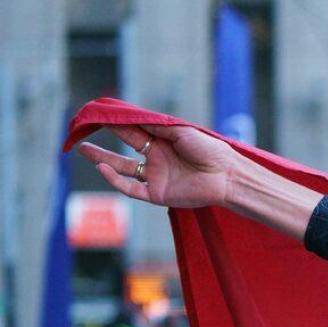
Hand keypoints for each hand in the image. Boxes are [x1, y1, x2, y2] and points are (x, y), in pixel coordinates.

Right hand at [76, 123, 239, 208]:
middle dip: (102, 141)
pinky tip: (103, 169)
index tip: (96, 114)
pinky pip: (130, 188)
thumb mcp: (181, 131)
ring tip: (82, 150)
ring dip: (101, 160)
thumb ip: (155, 125)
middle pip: (122, 148)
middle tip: (81, 132)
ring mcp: (155, 176)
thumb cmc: (210, 150)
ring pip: (122, 168)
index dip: (114, 123)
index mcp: (162, 142)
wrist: (227, 175)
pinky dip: (115, 180)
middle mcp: (156, 158)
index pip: (132, 130)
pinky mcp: (157, 194)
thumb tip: (130, 116)